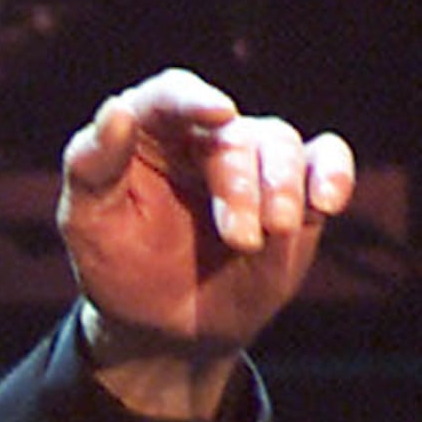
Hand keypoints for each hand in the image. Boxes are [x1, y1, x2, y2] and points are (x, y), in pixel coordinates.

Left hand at [59, 68, 356, 418]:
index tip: (219, 114)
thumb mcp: (87, 225)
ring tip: (269, 236)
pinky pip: (325, 159)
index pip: (169, 95)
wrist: (164, 326)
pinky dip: (333, 173)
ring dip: (282, 189)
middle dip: (241, 184)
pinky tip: (327, 203)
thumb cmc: (118, 268)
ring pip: (281, 144)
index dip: (192, 99)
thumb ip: (91, 168)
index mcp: (147, 134)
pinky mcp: (295, 187)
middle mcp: (204, 136)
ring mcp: (253, 160)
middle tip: (240, 239)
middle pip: (234, 134)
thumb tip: (117, 112)